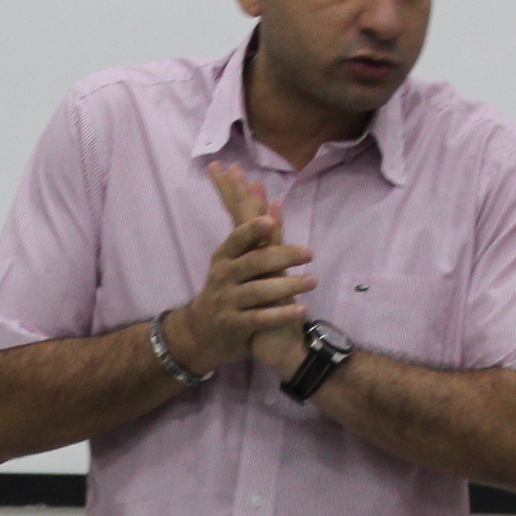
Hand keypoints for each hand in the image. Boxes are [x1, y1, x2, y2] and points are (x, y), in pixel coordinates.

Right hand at [167, 163, 312, 374]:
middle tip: (309, 253)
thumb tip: (258, 185)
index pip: (238, 238)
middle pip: (253, 262)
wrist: (202, 331)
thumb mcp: (232, 258)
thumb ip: (249, 228)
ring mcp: (227, 301)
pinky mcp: (233, 325)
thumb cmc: (226, 288)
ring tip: (313, 280)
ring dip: (287, 285)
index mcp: (224, 256)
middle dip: (282, 255)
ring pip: (258, 291)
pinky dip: (282, 314)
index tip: (270, 220)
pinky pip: (260, 319)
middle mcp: (223, 276)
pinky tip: (303, 309)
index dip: (252, 230)